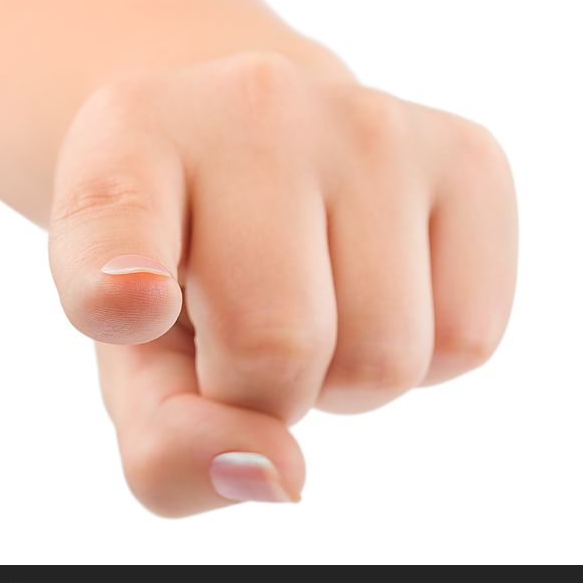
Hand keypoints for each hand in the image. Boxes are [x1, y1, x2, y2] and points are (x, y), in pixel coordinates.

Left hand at [48, 52, 516, 516]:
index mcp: (128, 140)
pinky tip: (376, 290)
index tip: (123, 303)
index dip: (114, 273)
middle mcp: (254, 106)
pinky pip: (469, 337)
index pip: (114, 216)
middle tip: (245, 332)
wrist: (260, 154)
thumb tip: (275, 476)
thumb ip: (165, 443)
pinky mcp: (469, 155)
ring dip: (344, 378)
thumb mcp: (138, 362)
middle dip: (263, 391)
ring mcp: (373, 121)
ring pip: (385, 358)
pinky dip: (422, 359)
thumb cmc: (186, 273)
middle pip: (279, 348)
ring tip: (315, 304)